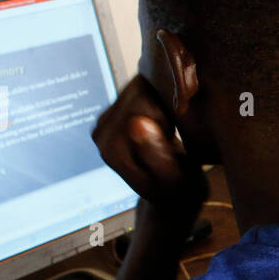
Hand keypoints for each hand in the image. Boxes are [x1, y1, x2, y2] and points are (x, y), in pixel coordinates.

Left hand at [92, 74, 207, 218]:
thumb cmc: (178, 188)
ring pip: (140, 87)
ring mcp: (104, 120)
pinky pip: (141, 88)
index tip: (170, 143)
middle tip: (168, 139)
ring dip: (159, 105)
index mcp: (111, 150)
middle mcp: (100, 133)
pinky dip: (157, 101)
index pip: (142, 108)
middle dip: (161, 109)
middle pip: (138, 93)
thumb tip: (138, 121)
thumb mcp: (173, 178)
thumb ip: (155, 154)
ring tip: (165, 134)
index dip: (166, 118)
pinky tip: (160, 125)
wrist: (172, 192)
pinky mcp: (113, 110)